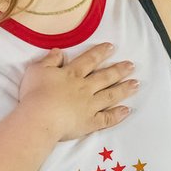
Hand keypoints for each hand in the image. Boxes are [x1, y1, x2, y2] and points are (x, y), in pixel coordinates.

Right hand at [17, 42, 136, 141]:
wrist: (39, 117)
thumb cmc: (35, 93)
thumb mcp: (37, 70)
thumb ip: (49, 60)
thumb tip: (58, 51)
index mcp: (72, 74)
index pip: (89, 60)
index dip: (100, 52)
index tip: (112, 47)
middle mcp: (84, 88)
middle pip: (105, 77)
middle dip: (119, 70)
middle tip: (131, 65)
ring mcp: (89, 105)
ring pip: (110, 95)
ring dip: (124, 89)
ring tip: (136, 84)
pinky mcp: (90, 122)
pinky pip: (107, 118)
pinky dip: (117, 114)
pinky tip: (127, 110)